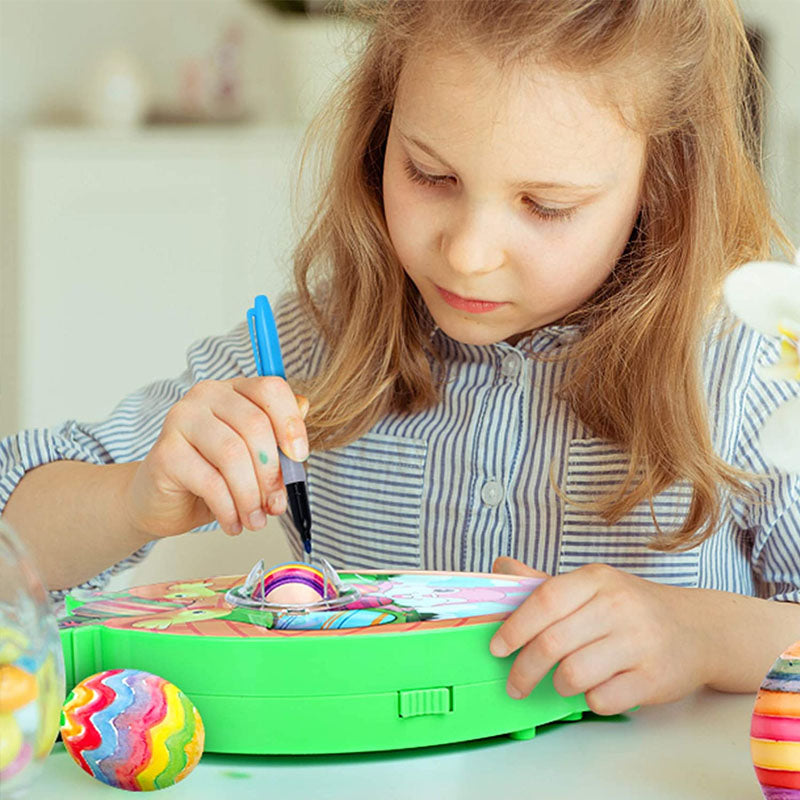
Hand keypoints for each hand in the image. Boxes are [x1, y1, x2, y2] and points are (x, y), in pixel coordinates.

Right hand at [124, 377, 308, 537]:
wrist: (162, 499)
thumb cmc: (212, 473)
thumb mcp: (254, 456)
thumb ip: (279, 435)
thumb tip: (305, 408)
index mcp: (234, 390)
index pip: (270, 389)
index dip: (291, 423)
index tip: (300, 457)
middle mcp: (206, 396)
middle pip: (255, 425)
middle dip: (272, 473)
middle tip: (277, 505)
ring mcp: (181, 420)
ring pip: (233, 455)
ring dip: (251, 496)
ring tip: (256, 520)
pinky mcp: (166, 452)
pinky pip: (210, 482)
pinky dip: (229, 509)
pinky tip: (234, 523)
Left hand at [489, 558, 709, 714]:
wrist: (698, 629)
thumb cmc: (632, 608)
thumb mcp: (592, 586)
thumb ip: (545, 583)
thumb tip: (500, 568)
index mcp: (596, 579)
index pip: (543, 601)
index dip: (514, 628)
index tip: (496, 648)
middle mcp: (618, 606)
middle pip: (552, 643)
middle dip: (523, 670)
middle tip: (515, 683)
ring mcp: (639, 642)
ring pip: (573, 674)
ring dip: (557, 685)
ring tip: (560, 682)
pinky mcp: (654, 677)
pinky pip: (602, 699)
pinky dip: (589, 701)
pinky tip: (594, 690)